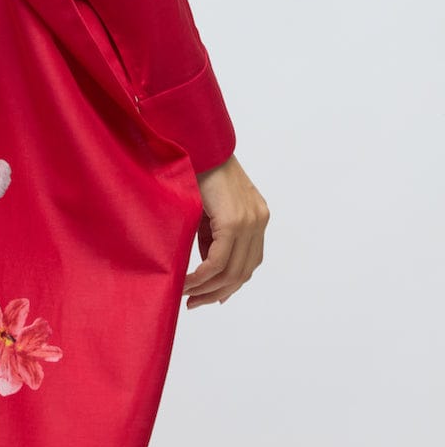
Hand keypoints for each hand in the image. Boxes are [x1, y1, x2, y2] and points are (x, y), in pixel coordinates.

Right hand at [182, 153, 268, 308]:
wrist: (196, 143)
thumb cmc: (197, 169)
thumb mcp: (208, 209)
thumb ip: (212, 236)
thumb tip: (206, 267)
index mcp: (256, 217)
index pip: (248, 262)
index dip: (229, 285)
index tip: (209, 297)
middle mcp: (258, 221)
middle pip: (242, 272)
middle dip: (217, 293)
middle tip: (195, 303)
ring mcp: (249, 221)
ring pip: (232, 271)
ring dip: (209, 289)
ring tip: (188, 296)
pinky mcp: (234, 221)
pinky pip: (219, 261)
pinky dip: (203, 276)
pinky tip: (188, 282)